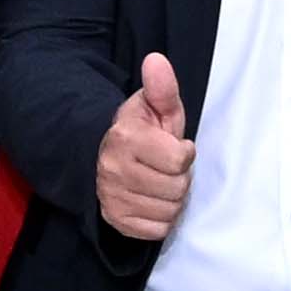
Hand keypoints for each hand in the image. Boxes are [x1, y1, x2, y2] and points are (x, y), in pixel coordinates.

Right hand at [93, 51, 196, 239]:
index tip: (173, 145)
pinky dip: (160, 218)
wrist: (106, 156)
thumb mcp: (155, 106)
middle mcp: (114, 169)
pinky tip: (151, 200)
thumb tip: (157, 60)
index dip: (184, 153)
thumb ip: (162, 87)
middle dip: (179, 178)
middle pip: (177, 188)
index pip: (180, 160)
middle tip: (165, 168)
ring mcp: (112, 197)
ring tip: (158, 183)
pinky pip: (157, 230)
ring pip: (169, 211)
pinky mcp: (115, 220)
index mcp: (126, 138)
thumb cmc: (141, 131)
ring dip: (171, 199)